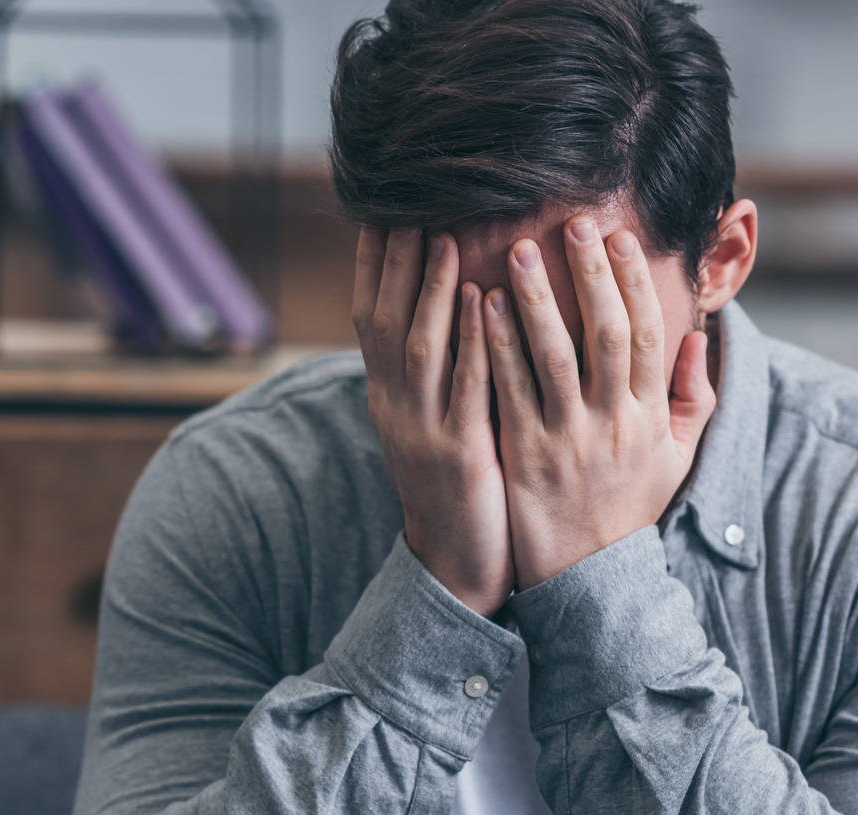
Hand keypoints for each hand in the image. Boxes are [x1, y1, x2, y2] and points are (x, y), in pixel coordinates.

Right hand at [354, 227, 512, 615]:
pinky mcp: (459, 455)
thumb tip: (442, 311)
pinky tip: (489, 304)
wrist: (456, 564)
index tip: (383, 211)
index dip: (374, 264)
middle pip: (386, 322)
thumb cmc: (457, 488)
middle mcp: (395, 408)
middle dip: (398, 262)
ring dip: (433, 291)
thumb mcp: (432, 425)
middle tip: (412, 206)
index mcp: (387, 398)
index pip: (369, 318)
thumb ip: (433, 373)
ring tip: (447, 239)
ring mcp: (423, 431)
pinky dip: (475, 343)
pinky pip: (466, 389)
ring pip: (420, 349)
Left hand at [483, 217, 715, 590]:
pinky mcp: (525, 456)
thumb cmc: (627, 510)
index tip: (619, 238)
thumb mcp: (674, 459)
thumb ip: (689, 398)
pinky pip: (510, 392)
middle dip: (590, 275)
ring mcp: (566, 440)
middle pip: (605, 335)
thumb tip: (698, 337)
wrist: (589, 577)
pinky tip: (483, 306)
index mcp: (647, 417)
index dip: (634, 284)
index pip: (646, 335)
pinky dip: (497, 346)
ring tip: (520, 249)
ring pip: (554, 357)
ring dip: (538, 298)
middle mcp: (611, 423)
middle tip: (573, 222)